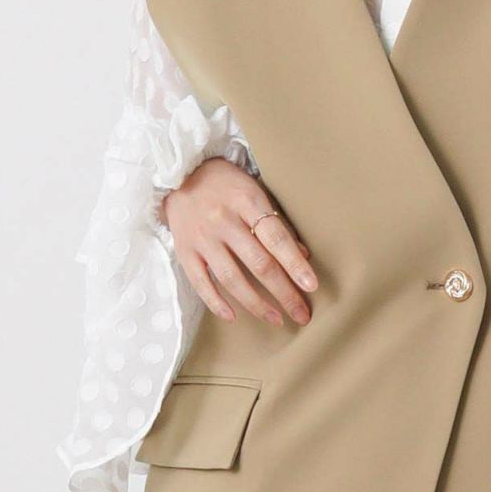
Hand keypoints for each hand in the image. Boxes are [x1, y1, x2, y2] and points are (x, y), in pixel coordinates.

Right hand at [161, 157, 317, 326]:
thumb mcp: (255, 191)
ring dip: (256, 304)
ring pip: (232, 278)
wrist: (179, 172)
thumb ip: (276, 222)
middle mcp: (224, 221)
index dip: (295, 264)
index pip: (277, 239)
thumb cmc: (226, 183)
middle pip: (259, 263)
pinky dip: (216, 302)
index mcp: (247, 202)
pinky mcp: (185, 250)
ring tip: (276, 319)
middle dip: (284, 292)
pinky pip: (201, 282)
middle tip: (301, 314)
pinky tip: (234, 316)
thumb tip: (303, 256)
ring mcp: (203, 238)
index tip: (312, 286)